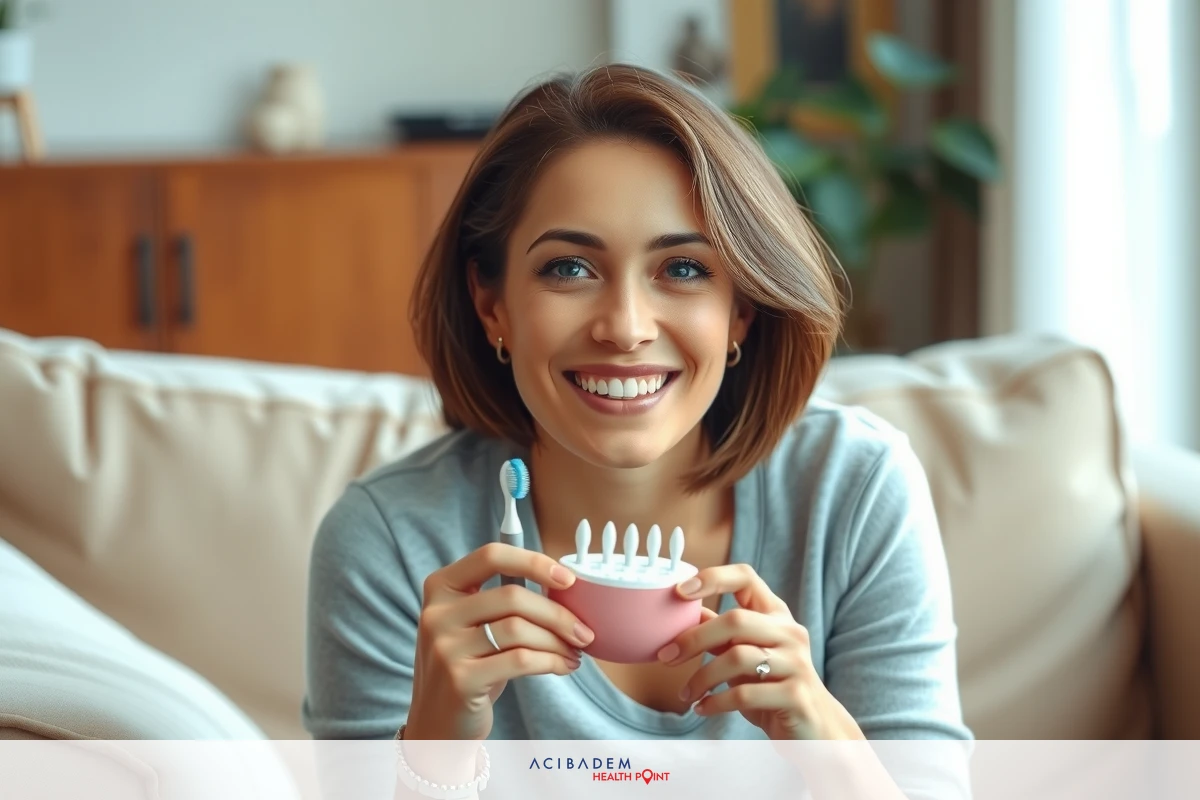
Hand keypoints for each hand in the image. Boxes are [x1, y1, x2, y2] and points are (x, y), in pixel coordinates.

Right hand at [406, 543, 594, 740]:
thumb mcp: (473, 625)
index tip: (568, 579)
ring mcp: (445, 647)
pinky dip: (551, 661)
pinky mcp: (460, 679)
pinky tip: (563, 666)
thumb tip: (564, 585)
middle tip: (584, 631)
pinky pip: (521, 660)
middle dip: (557, 614)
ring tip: (575, 652)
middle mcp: (437, 613)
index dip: (533, 562)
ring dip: (558, 641)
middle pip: (513, 597)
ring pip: (520, 630)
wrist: (437, 725)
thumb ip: (503, 599)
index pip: (491, 556)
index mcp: (441, 587)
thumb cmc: (469, 667)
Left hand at [658, 564, 863, 740]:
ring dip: (702, 678)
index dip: (712, 578)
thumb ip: (722, 634)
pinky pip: (744, 694)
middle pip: (735, 620)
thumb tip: (685, 612)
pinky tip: (703, 708)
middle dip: (694, 639)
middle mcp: (790, 633)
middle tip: (667, 657)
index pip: (746, 578)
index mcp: (776, 615)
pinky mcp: (795, 695)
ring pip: (737, 658)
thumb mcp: (747, 655)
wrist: (816, 730)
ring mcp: (796, 663)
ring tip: (686, 694)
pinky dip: (716, 702)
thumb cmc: (774, 688)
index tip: (680, 591)